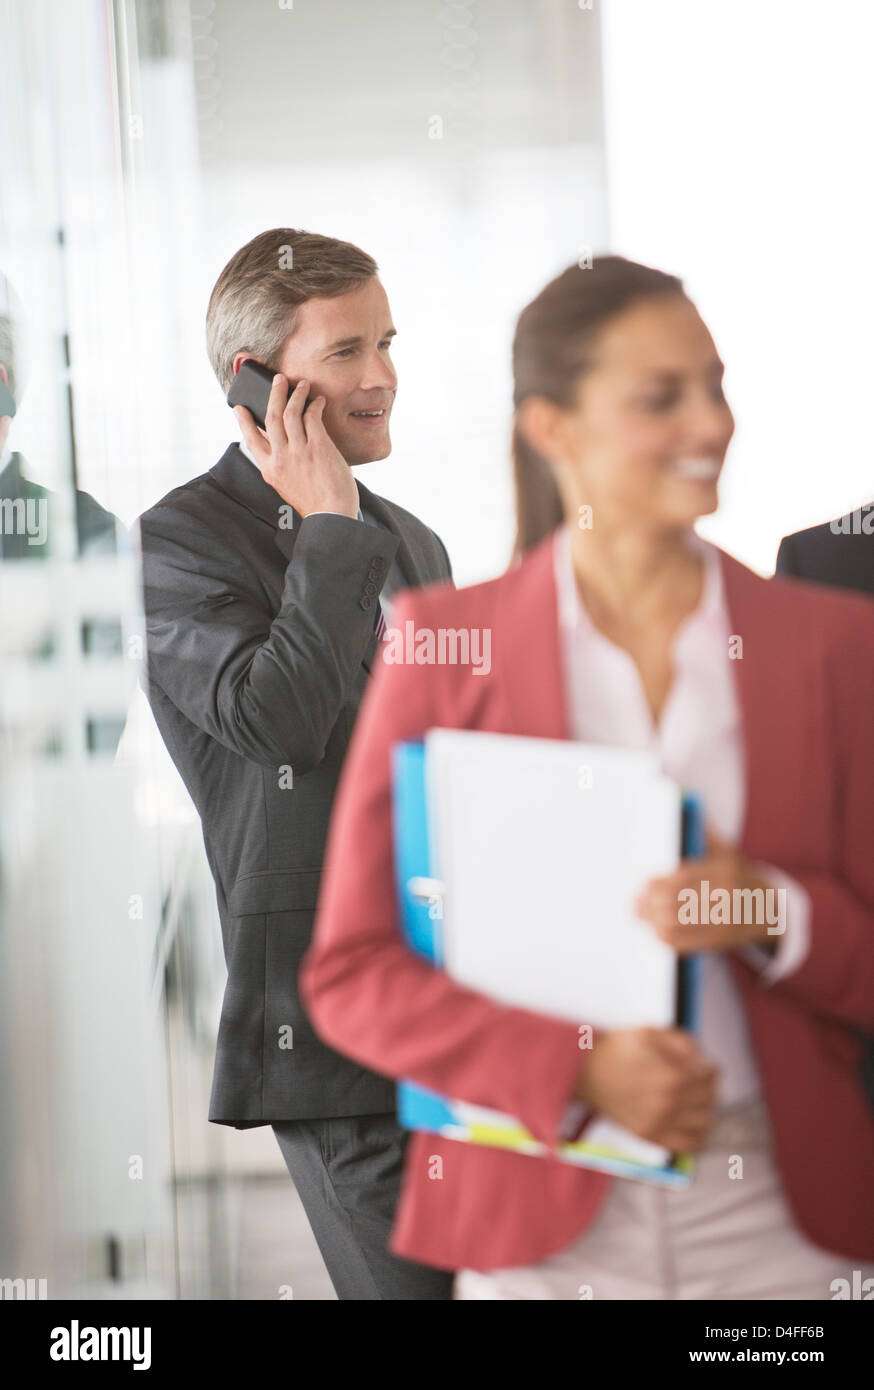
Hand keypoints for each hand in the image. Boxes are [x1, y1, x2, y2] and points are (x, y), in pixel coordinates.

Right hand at [234, 373, 358, 518]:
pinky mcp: (318, 448)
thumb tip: (284, 444)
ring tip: (301, 384)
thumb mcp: (287, 487)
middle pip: (271, 417)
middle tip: (278, 380)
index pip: (251, 440)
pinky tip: (319, 401)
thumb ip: (281, 467)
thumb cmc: (314, 504)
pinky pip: (312, 418)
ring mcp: (298, 452)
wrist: (331, 517)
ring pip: (290, 413)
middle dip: (274, 394)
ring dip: (296, 394)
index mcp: (269, 470)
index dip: (244, 421)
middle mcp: (280, 458)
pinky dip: (315, 406)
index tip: (239, 408)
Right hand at [575, 1026, 717, 1151]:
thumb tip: (702, 1060)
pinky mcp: (649, 1136)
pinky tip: (690, 1122)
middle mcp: (669, 1103)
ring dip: (705, 1108)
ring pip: (705, 1122)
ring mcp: (659, 1123)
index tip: (698, 1064)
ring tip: (693, 1099)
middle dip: (707, 1085)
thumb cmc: (618, 1049)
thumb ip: (683, 1043)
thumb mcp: (651, 1032)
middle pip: (710, 1098)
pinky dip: (697, 1135)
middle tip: (694, 1079)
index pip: (710, 1075)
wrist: (586, 1071)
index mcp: (673, 1076)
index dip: (706, 1066)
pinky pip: (689, 1145)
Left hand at [634, 830, 780, 953]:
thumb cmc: (738, 875)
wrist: (768, 909)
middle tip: (634, 903)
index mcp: (725, 870)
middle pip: (679, 902)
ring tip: (639, 916)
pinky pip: (689, 943)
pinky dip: (668, 939)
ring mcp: (725, 921)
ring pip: (681, 924)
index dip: (660, 882)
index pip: (685, 877)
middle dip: (651, 903)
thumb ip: (706, 834)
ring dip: (654, 922)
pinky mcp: (722, 940)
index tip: (643, 882)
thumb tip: (684, 802)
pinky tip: (655, 932)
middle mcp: (726, 896)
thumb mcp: (728, 851)